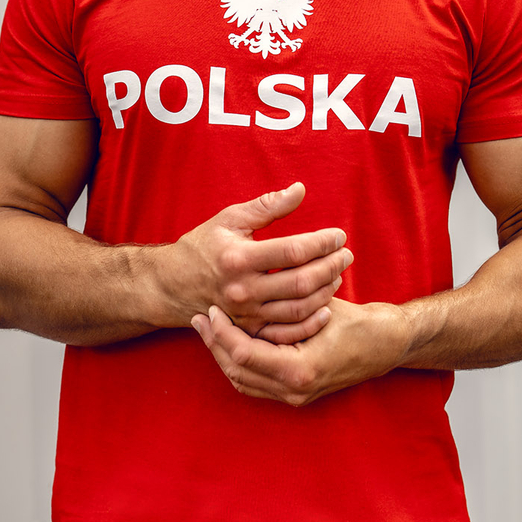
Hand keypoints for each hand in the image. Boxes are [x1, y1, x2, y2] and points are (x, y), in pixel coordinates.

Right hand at [155, 183, 352, 342]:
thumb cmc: (205, 245)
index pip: (293, 251)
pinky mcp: (249, 329)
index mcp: (239, 258)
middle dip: (331, 266)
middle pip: (301, 282)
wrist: (174, 284)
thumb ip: (267, 206)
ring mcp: (246, 314)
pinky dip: (311, 321)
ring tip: (338, 274)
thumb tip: (300, 190)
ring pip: (299, 309)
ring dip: (325, 291)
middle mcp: (243, 289)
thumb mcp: (230, 218)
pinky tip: (326, 306)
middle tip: (346, 255)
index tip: (339, 235)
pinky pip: (287, 331)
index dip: (322, 243)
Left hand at [190, 297, 410, 405]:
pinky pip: (257, 384)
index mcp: (299, 372)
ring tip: (209, 329)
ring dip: (224, 355)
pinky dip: (240, 364)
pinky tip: (231, 342)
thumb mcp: (319, 306)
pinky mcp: (297, 395)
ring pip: (243, 381)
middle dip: (215, 344)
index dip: (222, 332)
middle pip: (236, 372)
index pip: (243, 355)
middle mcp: (294, 391)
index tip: (211, 310)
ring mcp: (295, 397)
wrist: (388, 345)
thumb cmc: (358, 321)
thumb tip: (244, 287)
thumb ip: (282, 305)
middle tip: (201, 318)